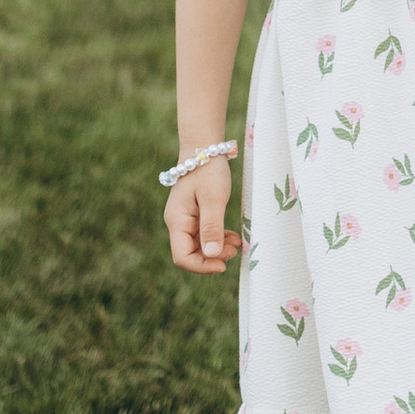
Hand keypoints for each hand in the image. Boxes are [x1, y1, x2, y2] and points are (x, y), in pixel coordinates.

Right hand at [164, 158, 240, 273]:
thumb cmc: (208, 170)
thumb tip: (212, 255)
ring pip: (200, 245)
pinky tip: (233, 236)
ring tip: (237, 243)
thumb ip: (212, 227)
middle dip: (213, 257)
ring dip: (218, 248)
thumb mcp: (213, 198)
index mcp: (177, 221)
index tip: (223, 264)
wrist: (205, 147)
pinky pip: (205, 234)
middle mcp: (178, 223)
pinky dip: (218, 238)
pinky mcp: (196, 215)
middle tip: (235, 250)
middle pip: (191, 253)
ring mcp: (186, 219)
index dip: (202, 266)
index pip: (183, 257)